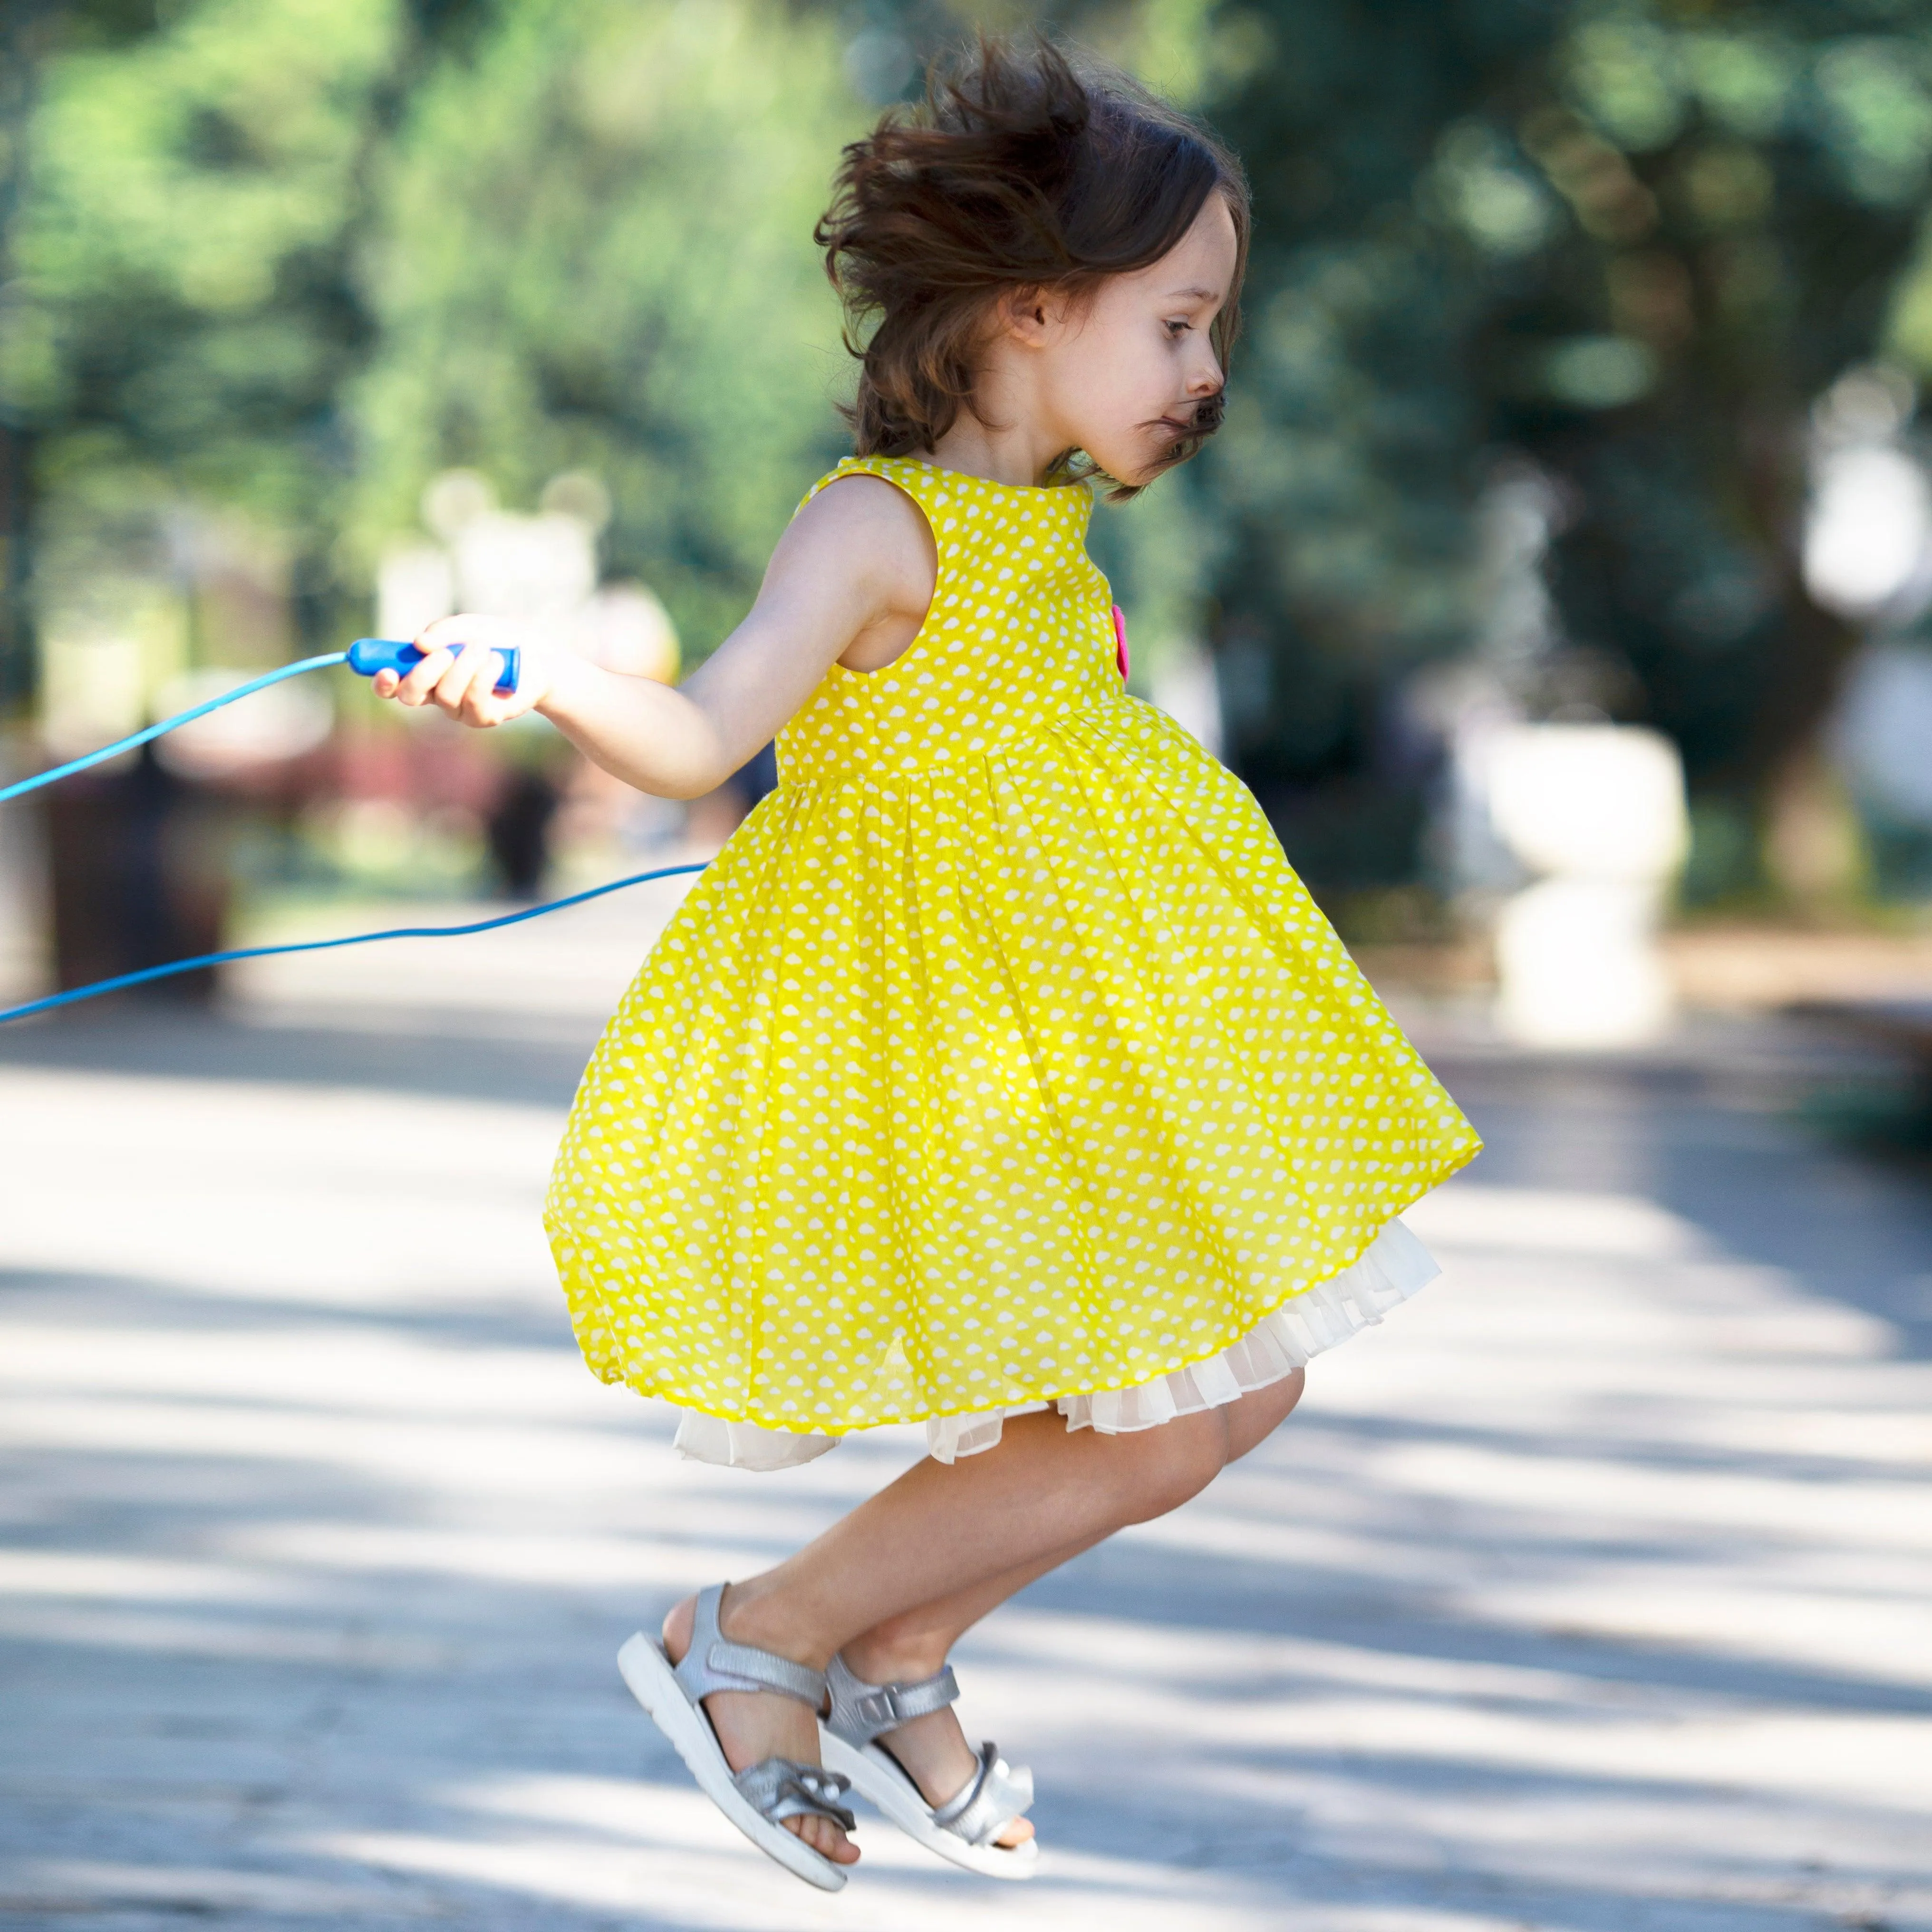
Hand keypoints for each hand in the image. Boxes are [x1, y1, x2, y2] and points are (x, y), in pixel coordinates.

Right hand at [370, 613, 550, 726]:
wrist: (533, 655)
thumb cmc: (494, 639)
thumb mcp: (467, 626)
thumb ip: (443, 631)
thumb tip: (420, 644)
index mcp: (423, 672)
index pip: (392, 685)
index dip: (383, 682)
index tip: (387, 671)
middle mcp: (436, 695)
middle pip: (411, 696)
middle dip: (424, 673)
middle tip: (446, 653)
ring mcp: (458, 709)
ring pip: (446, 695)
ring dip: (463, 666)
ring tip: (482, 648)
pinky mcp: (482, 717)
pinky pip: (474, 699)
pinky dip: (484, 675)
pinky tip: (496, 662)